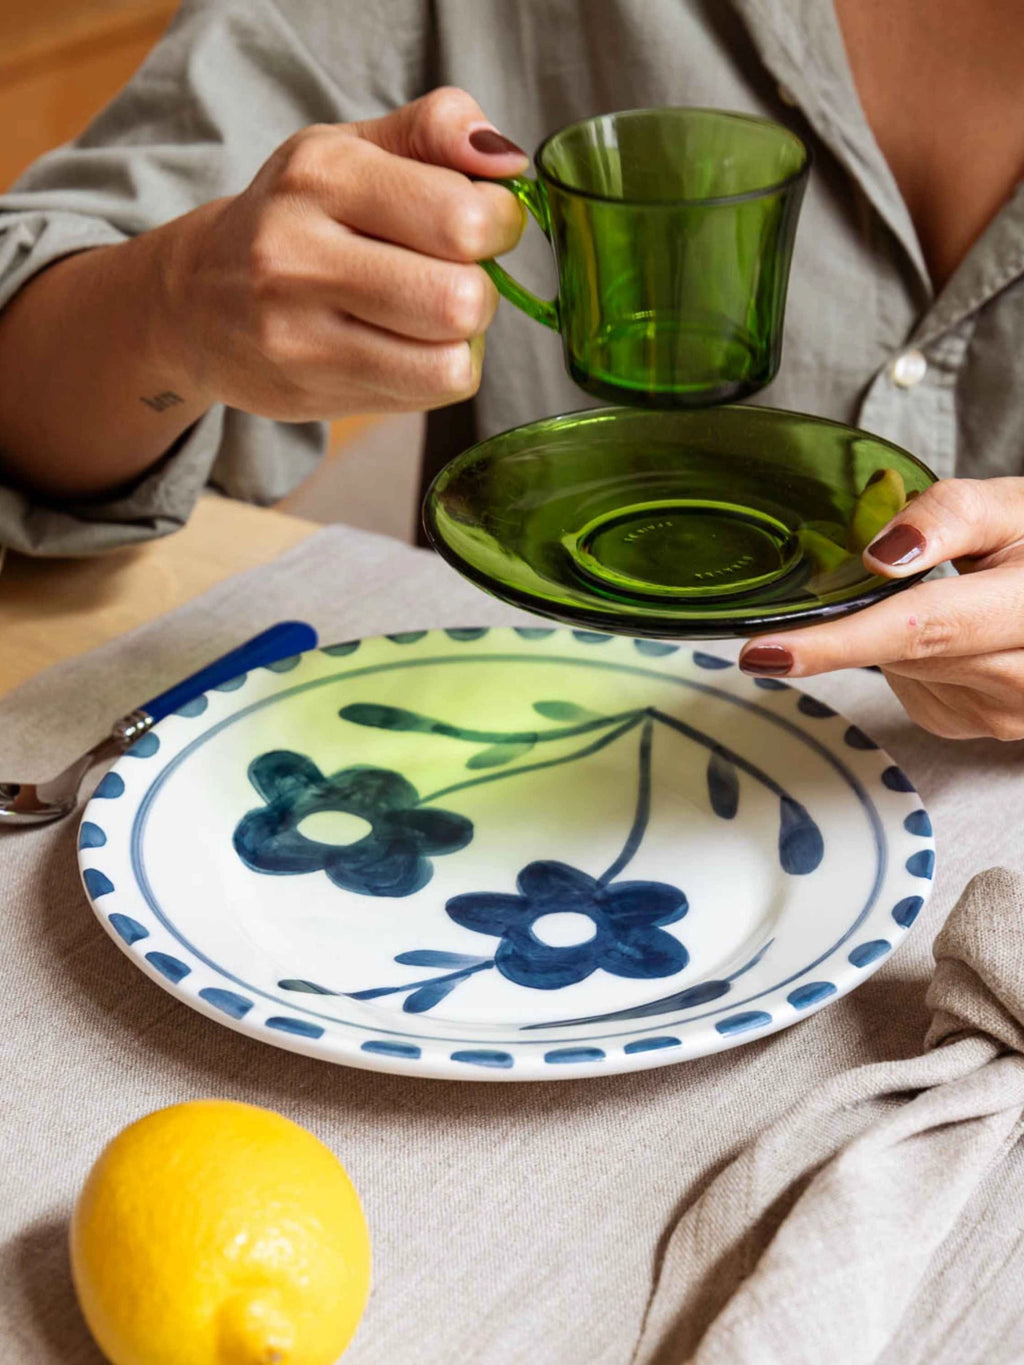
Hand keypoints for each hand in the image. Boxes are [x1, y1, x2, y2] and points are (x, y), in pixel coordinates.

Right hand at [165, 87, 526, 419]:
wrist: (195, 299)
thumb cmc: (296, 218)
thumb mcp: (353, 149)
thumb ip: (436, 130)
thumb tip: (509, 161)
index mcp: (322, 173)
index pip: (462, 216)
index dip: (500, 225)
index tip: (485, 225)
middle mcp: (299, 253)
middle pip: (461, 300)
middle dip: (481, 292)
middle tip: (455, 279)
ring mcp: (297, 333)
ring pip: (449, 362)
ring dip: (462, 342)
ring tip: (429, 319)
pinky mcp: (308, 391)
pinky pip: (425, 397)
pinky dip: (436, 374)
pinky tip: (405, 350)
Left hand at [739, 478, 1023, 739]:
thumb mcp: (1014, 508)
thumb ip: (949, 516)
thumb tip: (880, 554)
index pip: (923, 629)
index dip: (838, 642)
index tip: (767, 651)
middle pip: (902, 653)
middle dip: (848, 628)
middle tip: (798, 612)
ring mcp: (1003, 714)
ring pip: (900, 671)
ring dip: (892, 635)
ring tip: (941, 597)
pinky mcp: (974, 725)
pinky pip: (911, 687)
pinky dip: (909, 658)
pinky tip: (945, 636)